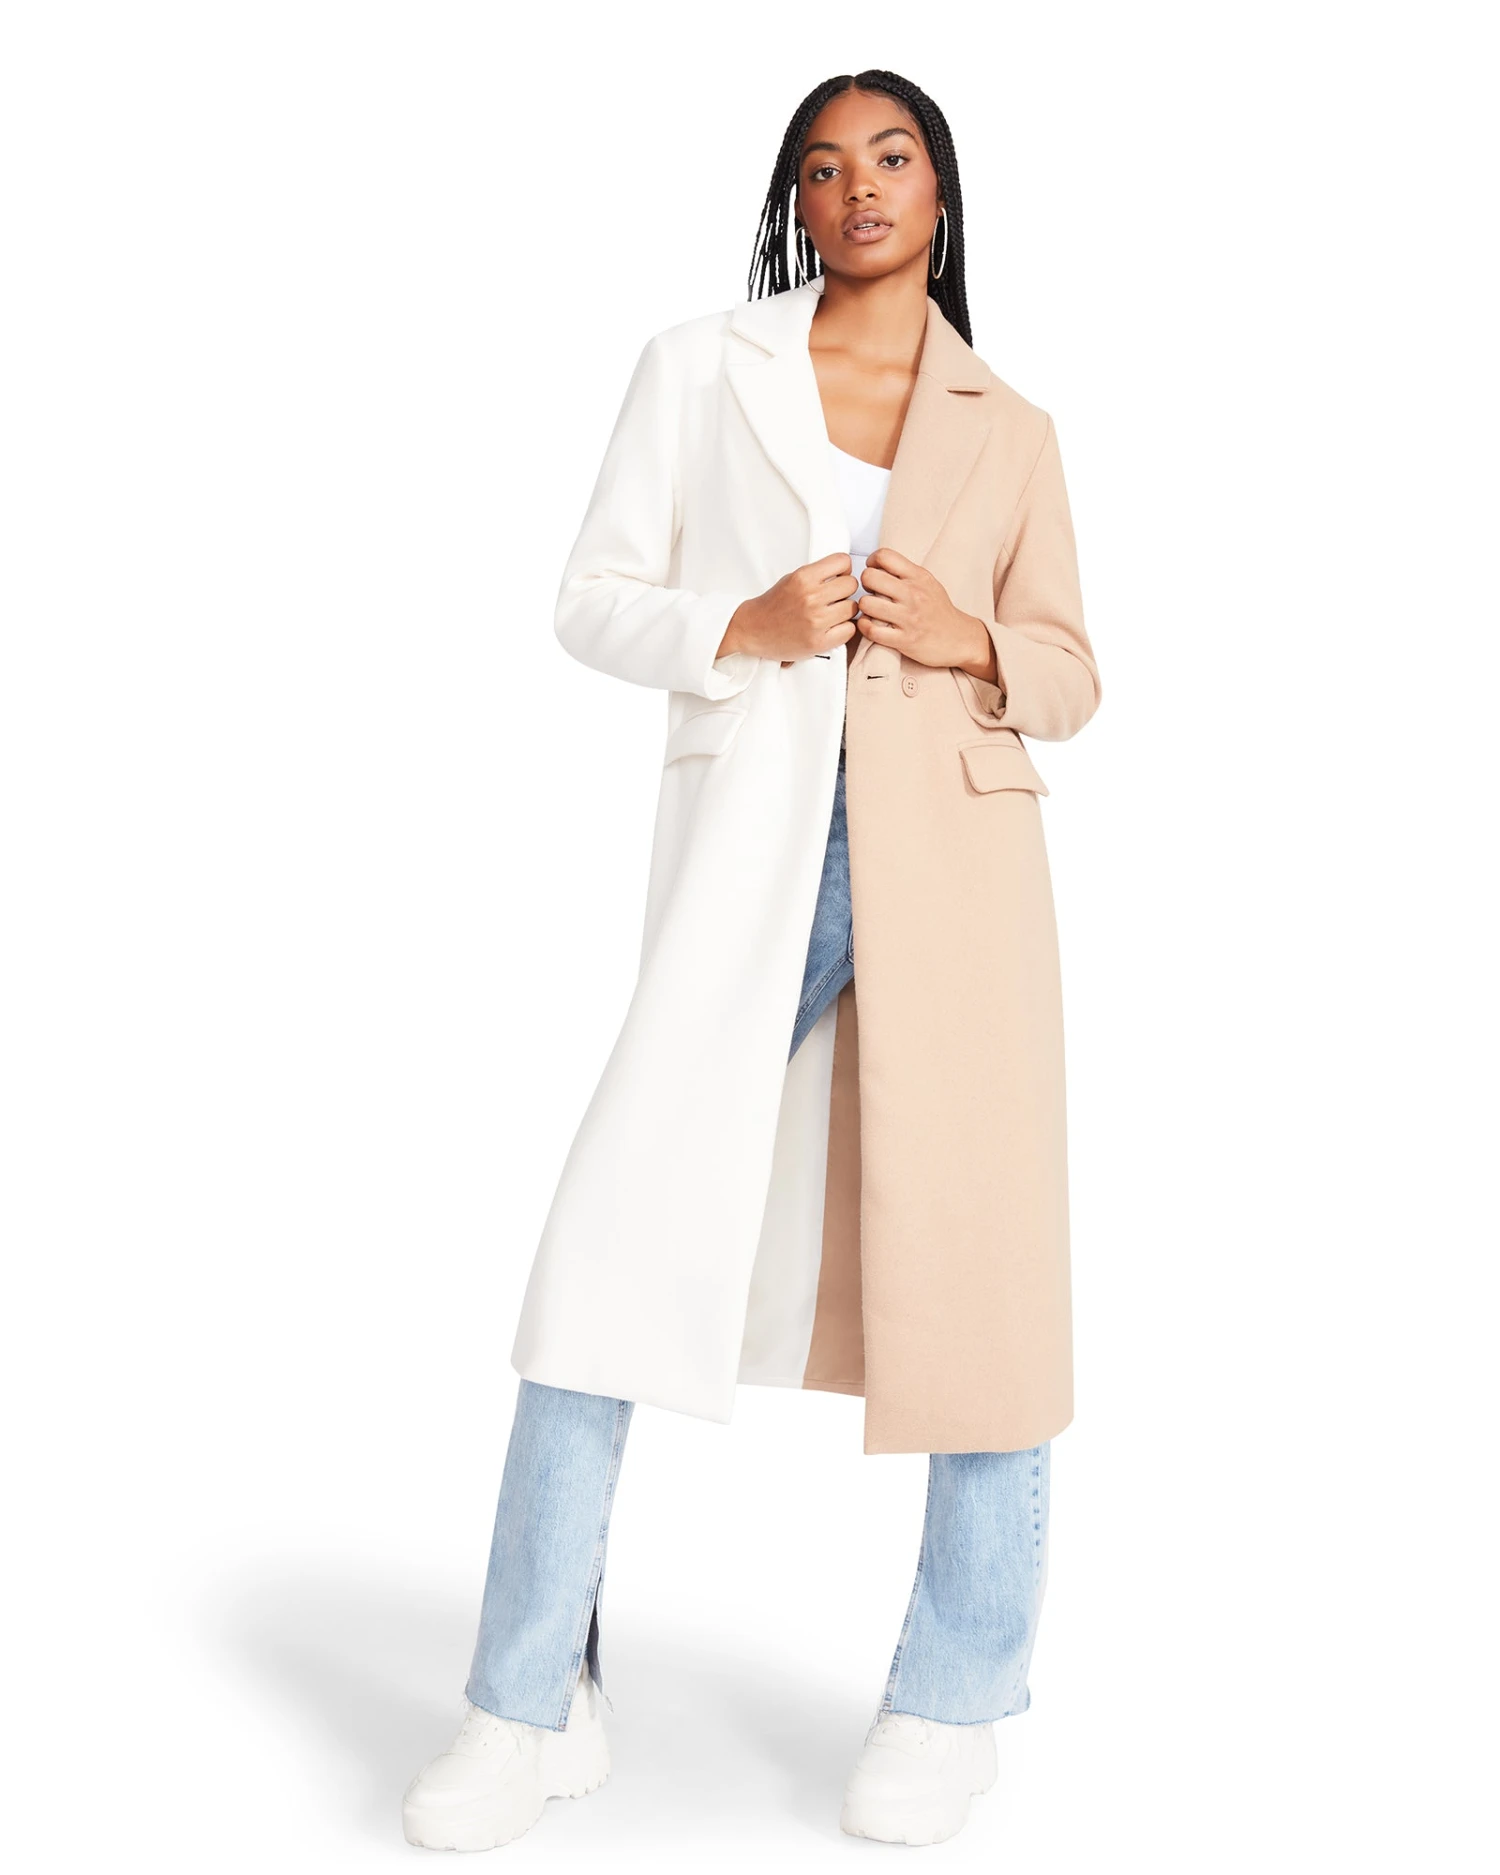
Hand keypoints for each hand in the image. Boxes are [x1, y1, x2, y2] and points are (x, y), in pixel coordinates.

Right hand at [718, 554, 859, 665]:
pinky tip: (832, 628)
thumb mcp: (792, 578)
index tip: (838, 578)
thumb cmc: (774, 605)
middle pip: (851, 585)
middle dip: (845, 591)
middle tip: (835, 598)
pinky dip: (844, 629)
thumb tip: (846, 572)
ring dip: (846, 611)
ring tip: (832, 614)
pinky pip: (850, 630)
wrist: (752, 630)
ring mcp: (816, 621)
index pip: (843, 562)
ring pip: (853, 608)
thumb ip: (818, 574)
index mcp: (803, 577)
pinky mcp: (819, 642)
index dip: (844, 570)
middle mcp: (810, 597)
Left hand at [857, 548, 998, 682]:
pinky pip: (872, 630)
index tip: (874, 571)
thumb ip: (905, 572)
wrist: (960, 639)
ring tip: (871, 610)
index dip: (872, 562)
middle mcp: (913, 594)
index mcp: (918, 577)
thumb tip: (878, 563)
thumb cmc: (939, 611)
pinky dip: (865, 627)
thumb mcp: (928, 583)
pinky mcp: (904, 640)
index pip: (884, 556)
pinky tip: (871, 625)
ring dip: (864, 607)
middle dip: (865, 584)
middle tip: (871, 592)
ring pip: (867, 603)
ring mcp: (909, 618)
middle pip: (870, 577)